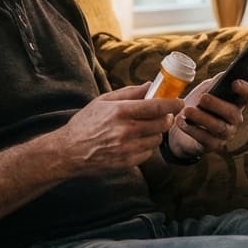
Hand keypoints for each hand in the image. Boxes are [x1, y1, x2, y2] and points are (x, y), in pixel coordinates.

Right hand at [58, 83, 181, 171]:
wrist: (69, 152)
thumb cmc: (85, 123)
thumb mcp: (103, 102)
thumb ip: (129, 93)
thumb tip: (151, 85)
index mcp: (120, 112)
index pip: (156, 106)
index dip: (173, 104)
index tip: (179, 101)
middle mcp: (125, 130)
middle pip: (162, 124)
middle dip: (166, 118)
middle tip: (162, 115)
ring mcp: (127, 149)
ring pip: (157, 139)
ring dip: (155, 133)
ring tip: (143, 129)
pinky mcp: (127, 163)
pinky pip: (148, 153)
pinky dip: (146, 147)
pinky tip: (134, 142)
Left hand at [167, 75, 247, 157]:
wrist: (180, 126)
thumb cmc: (196, 105)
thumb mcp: (205, 89)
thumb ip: (215, 82)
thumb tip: (224, 76)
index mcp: (235, 102)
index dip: (245, 90)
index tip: (234, 83)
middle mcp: (234, 119)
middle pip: (232, 113)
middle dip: (217, 105)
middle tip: (202, 98)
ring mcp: (225, 134)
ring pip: (218, 127)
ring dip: (202, 118)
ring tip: (187, 111)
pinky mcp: (212, 145)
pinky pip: (205, 138)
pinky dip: (192, 129)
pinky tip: (181, 122)